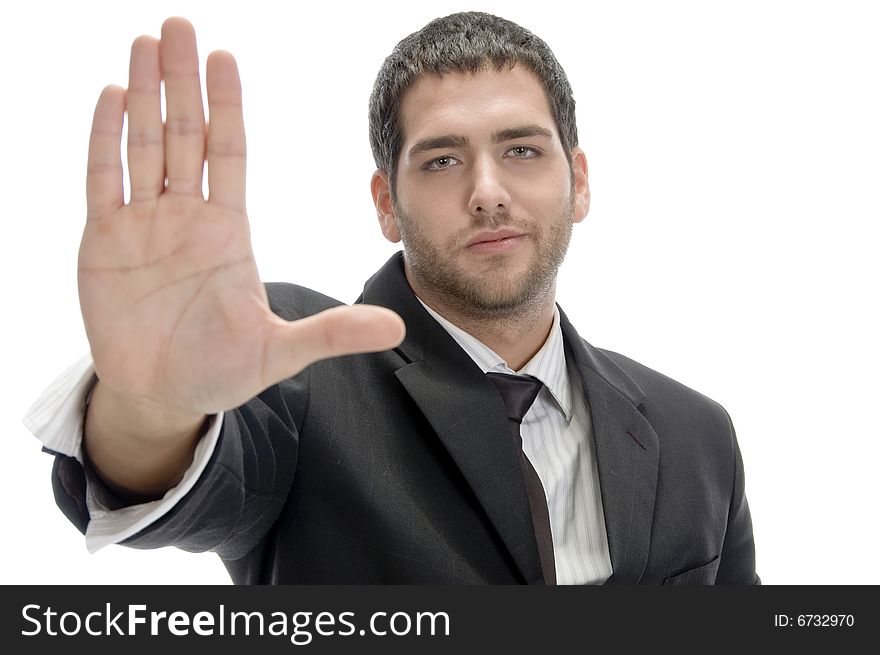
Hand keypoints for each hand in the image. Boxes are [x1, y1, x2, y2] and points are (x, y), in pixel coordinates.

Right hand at [79, 18, 403, 416]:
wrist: (165, 397)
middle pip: (185, 135)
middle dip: (182, 81)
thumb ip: (332, 333)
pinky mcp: (103, 243)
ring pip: (143, 146)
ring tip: (143, 44)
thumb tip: (396, 326)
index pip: (229, 153)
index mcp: (228, 232)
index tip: (226, 59)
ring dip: (142, 95)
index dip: (228, 107)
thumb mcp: (280, 352)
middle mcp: (187, 217)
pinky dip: (104, 140)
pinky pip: (103, 181)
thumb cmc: (221, 371)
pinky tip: (110, 98)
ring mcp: (143, 225)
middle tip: (178, 26)